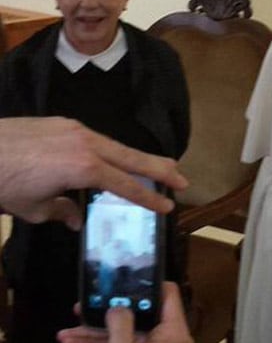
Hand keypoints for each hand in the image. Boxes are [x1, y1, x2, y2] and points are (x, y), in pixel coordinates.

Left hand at [0, 117, 187, 229]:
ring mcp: (74, 129)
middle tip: (182, 179)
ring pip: (116, 145)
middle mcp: (86, 143)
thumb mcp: (32, 208)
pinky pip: (96, 138)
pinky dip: (113, 150)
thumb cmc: (2, 183)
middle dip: (160, 169)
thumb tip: (76, 219)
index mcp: (85, 168)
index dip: (149, 198)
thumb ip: (61, 212)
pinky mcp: (60, 123)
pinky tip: (115, 158)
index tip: (169, 206)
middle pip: (133, 157)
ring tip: (158, 167)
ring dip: (138, 158)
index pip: (126, 185)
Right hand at [57, 282, 192, 342]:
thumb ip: (120, 326)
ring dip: (94, 333)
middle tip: (84, 307)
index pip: (168, 294)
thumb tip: (118, 308)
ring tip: (67, 333)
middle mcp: (167, 341)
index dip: (147, 283)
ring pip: (124, 335)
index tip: (124, 278)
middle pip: (138, 316)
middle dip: (107, 314)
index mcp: (174, 333)